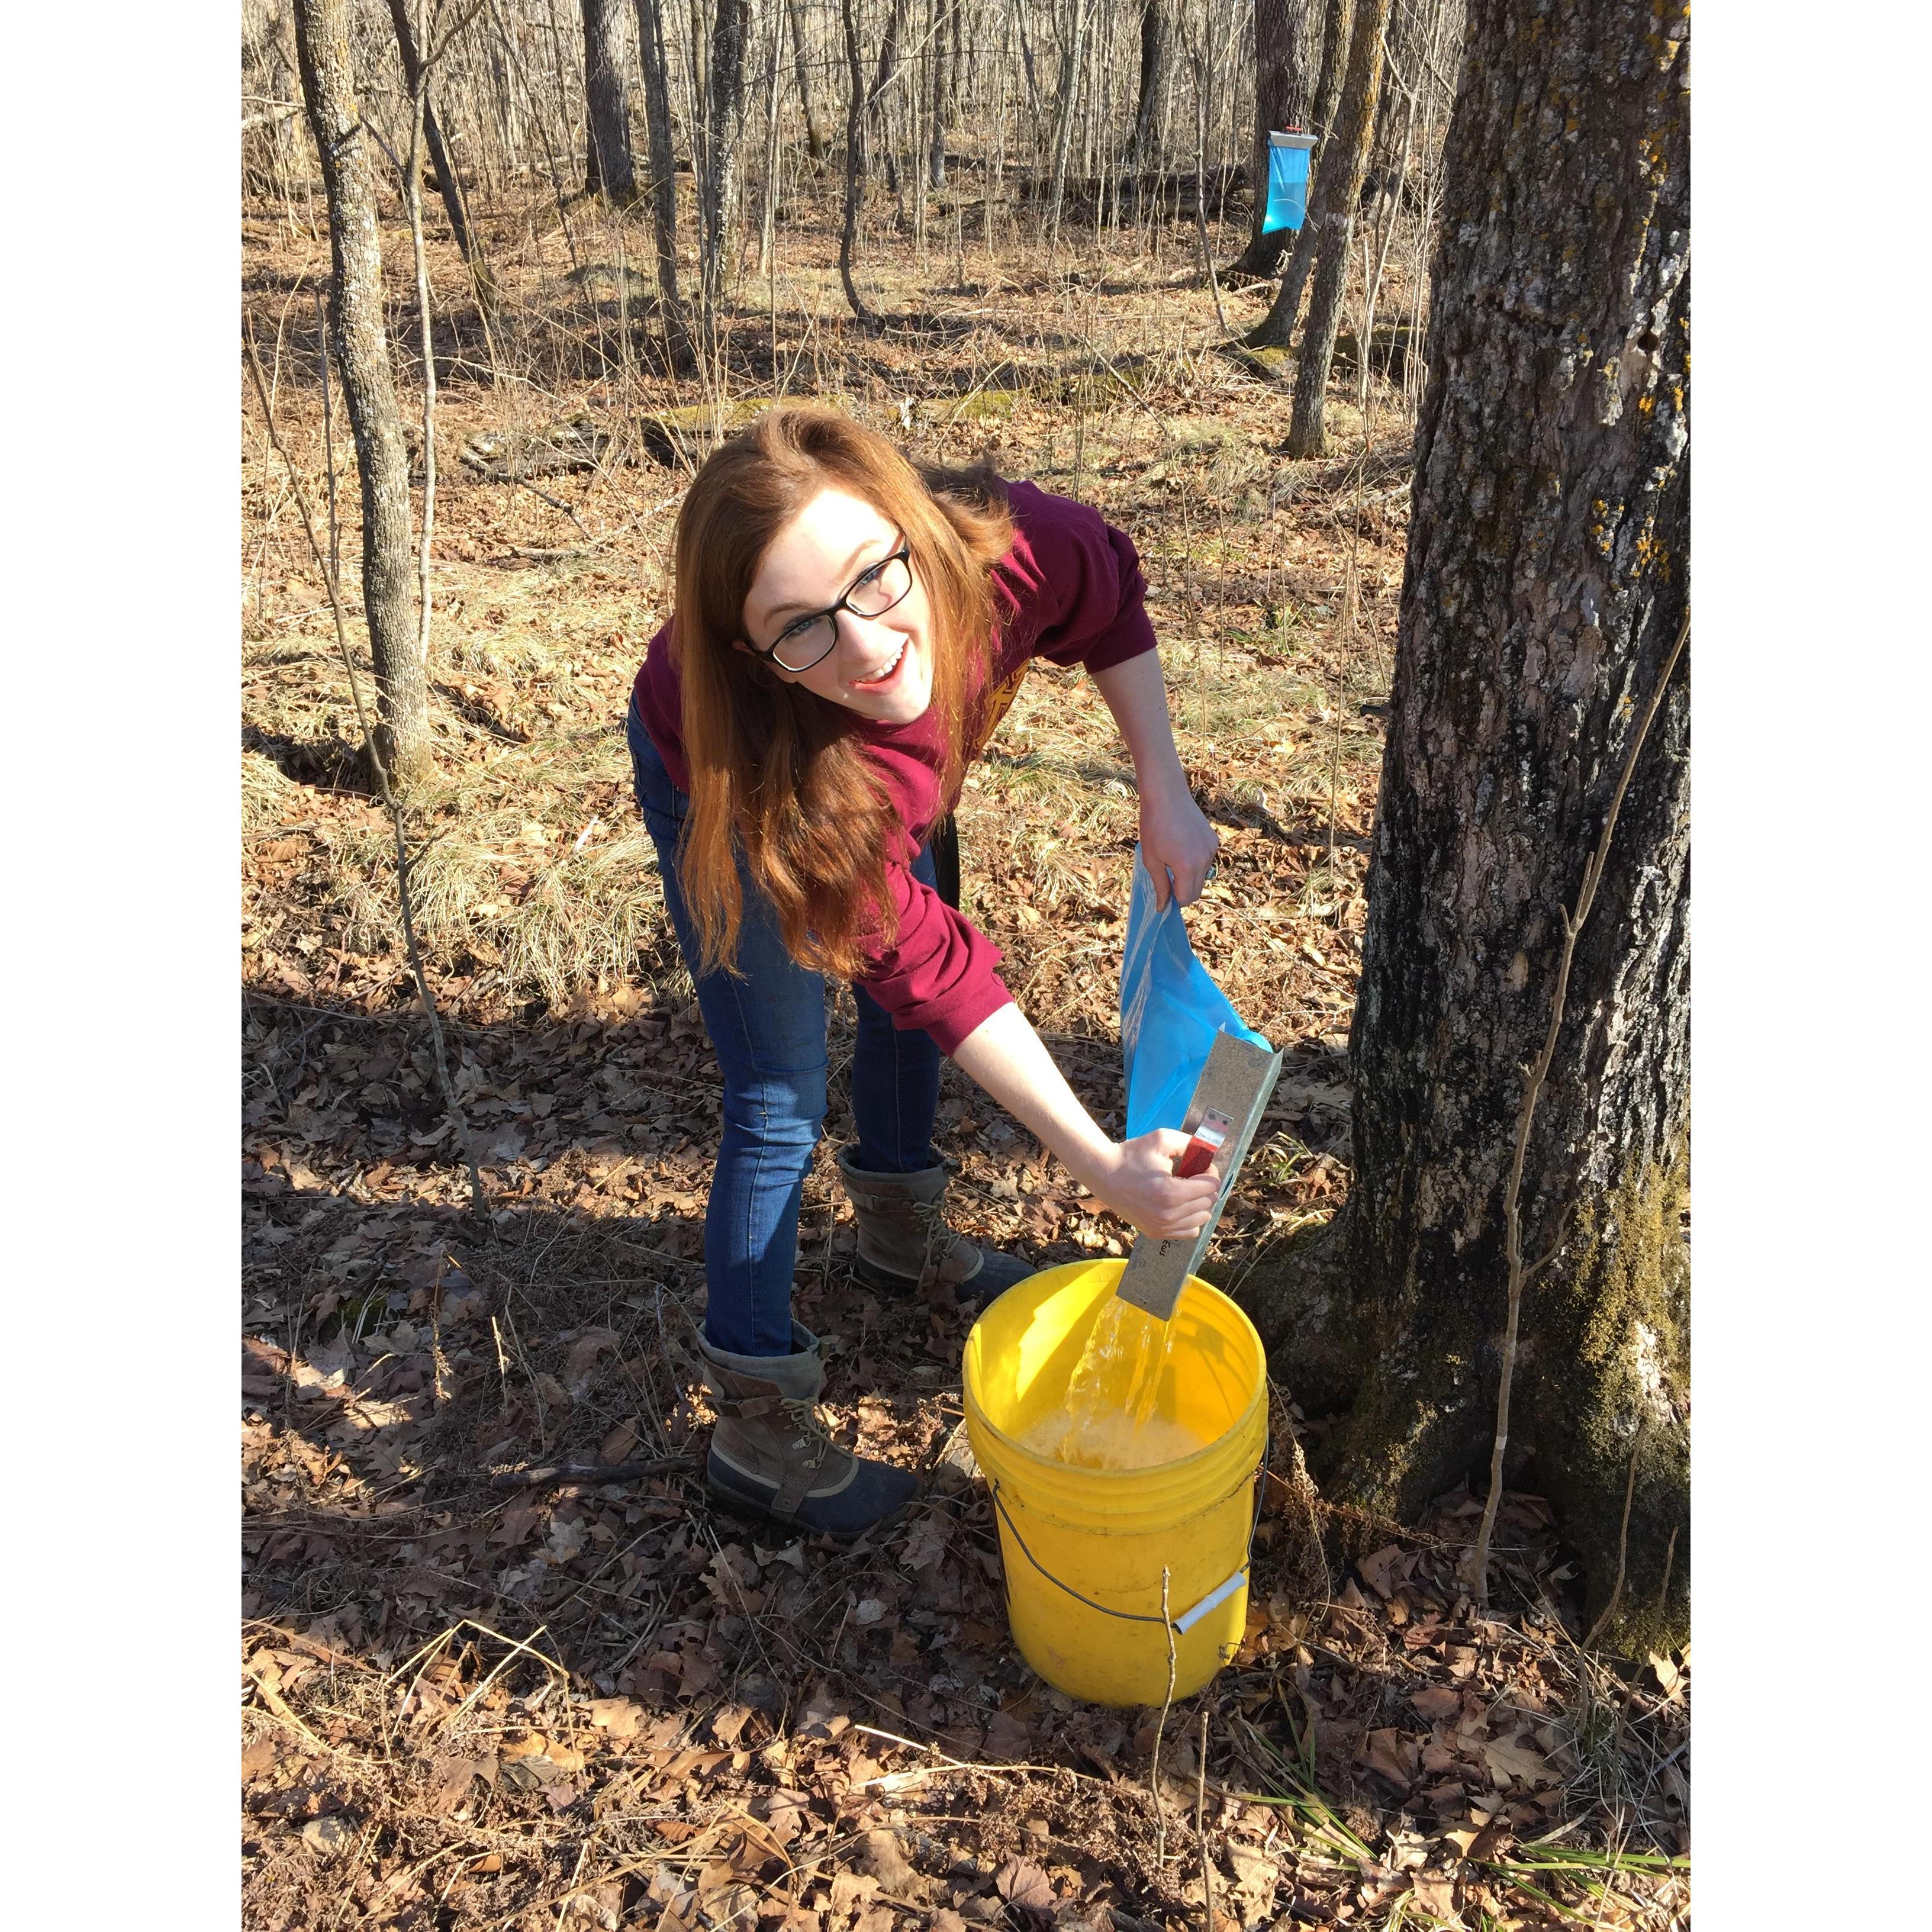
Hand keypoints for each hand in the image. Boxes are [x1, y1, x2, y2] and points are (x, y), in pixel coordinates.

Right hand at [1081, 1129, 1223, 1239]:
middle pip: (1208, 1202)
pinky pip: (1189, 1231)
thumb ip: (1190, 1143)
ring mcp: (1162, 1227)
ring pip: (1202, 1218)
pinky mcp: (1155, 1233)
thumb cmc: (1131, 1155)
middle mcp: (1168, 1215)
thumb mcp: (1161, 1139)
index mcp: (1171, 1193)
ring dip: (1199, 1202)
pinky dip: (1191, 1218)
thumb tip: (1209, 1150)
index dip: (1210, 1171)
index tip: (1201, 1164)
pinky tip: (1180, 1205)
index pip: (1211, 1186)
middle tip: (1193, 1174)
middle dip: (1205, 1185)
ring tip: (1186, 1189)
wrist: (1103, 1174)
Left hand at [1138, 776, 1218, 909]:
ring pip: (1202, 876)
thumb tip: (1162, 908)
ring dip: (1189, 876)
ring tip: (1173, 858)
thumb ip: (1160, 886)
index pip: (1186, 898)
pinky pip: (1206, 861)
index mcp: (1187, 867)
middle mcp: (1204, 860)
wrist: (1166, 796)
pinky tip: (1182, 847)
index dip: (1175, 901)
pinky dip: (1196, 862)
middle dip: (1183, 892)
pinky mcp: (1214, 841)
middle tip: (1168, 881)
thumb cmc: (1153, 827)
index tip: (1165, 895)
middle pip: (1197, 891)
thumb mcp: (1151, 860)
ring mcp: (1211, 850)